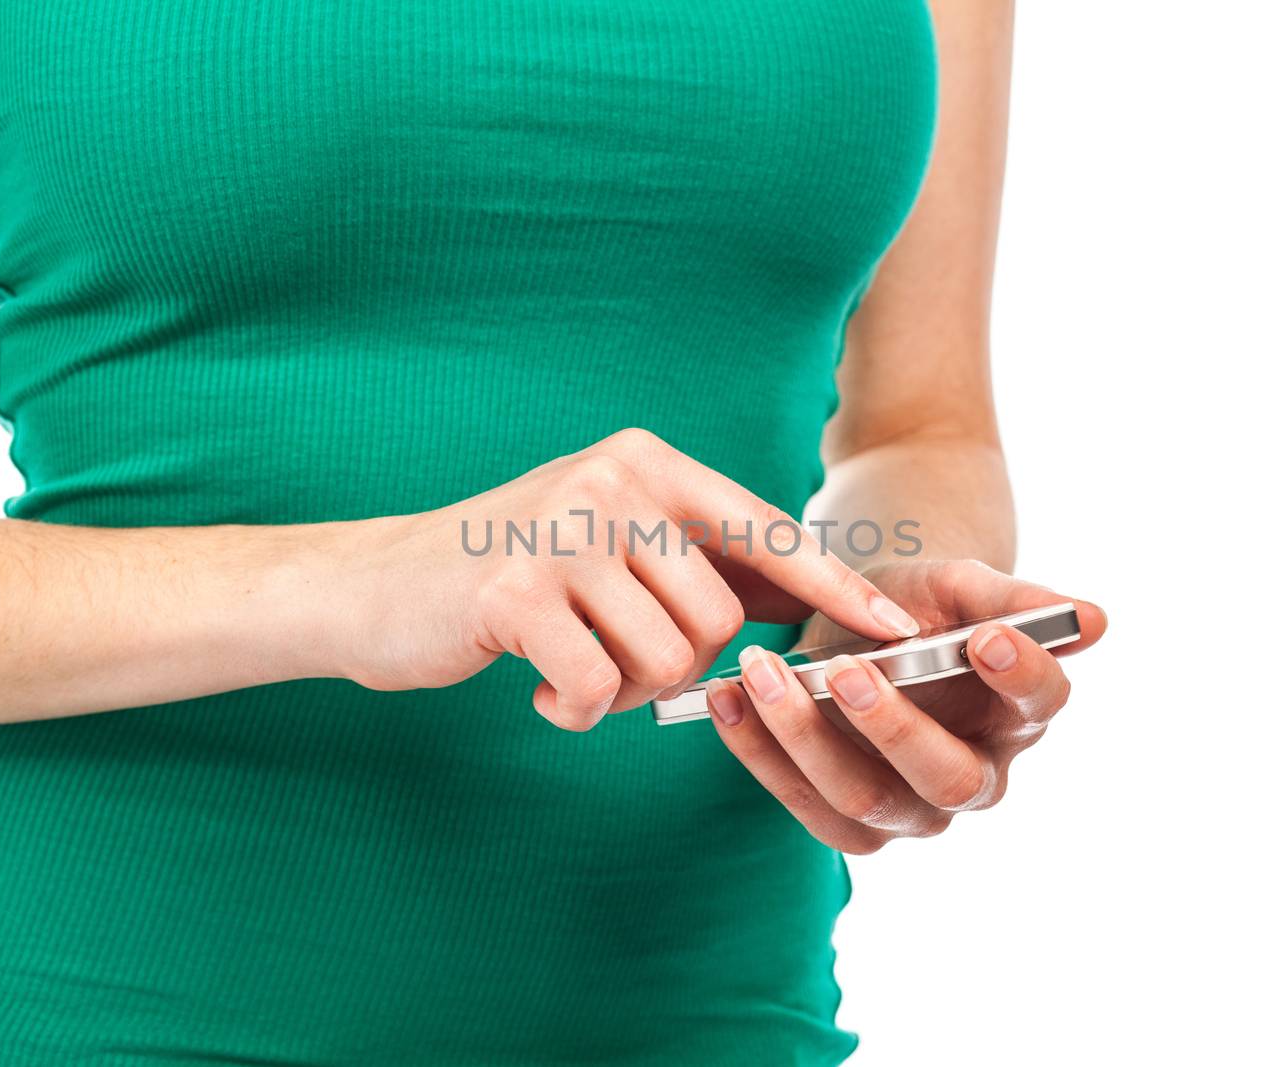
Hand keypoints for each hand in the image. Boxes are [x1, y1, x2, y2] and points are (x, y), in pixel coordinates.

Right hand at [324, 429, 918, 729]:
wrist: (374, 585)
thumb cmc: (510, 574)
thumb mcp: (610, 544)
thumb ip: (695, 562)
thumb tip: (795, 598)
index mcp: (647, 463)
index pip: (764, 529)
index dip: (833, 584)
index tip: (892, 626)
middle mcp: (611, 478)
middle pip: (715, 617)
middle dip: (675, 667)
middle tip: (612, 662)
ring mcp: (561, 529)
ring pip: (664, 656)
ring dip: (622, 690)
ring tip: (571, 670)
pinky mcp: (515, 591)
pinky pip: (596, 684)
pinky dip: (575, 711)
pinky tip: (540, 693)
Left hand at [705, 559, 1106, 852]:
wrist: (860, 622)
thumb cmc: (919, 602)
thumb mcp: (957, 583)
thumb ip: (1012, 599)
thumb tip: (1095, 620)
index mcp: (1019, 711)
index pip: (1040, 701)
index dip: (1021, 675)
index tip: (988, 638)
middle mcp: (976, 775)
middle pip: (947, 779)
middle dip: (894, 727)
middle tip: (847, 669)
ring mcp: (911, 808)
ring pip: (863, 801)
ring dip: (803, 738)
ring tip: (756, 671)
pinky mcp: (849, 820)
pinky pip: (801, 802)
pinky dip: (755, 749)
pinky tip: (722, 696)